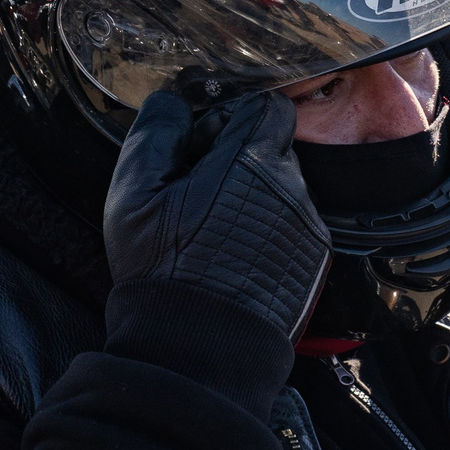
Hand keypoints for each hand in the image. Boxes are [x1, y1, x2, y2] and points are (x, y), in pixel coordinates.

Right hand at [103, 89, 329, 336]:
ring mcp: (307, 226)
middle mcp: (292, 189)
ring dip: (253, 195)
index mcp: (252, 163)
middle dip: (239, 158)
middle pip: (273, 147)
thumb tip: (173, 100)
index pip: (265, 107)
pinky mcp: (314, 259)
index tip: (199, 148)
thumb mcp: (135, 193)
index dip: (228, 120)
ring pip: (283, 187)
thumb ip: (156, 133)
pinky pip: (292, 224)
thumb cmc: (163, 270)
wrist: (200, 349)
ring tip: (212, 230)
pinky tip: (233, 256)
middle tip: (197, 192)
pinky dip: (267, 230)